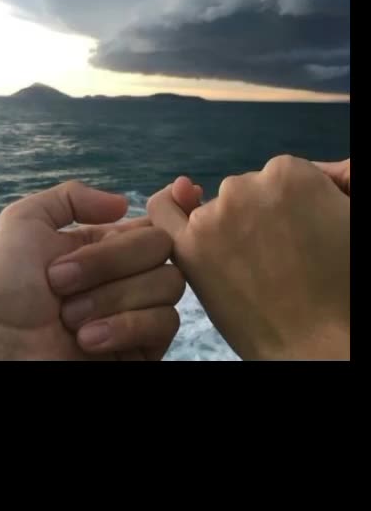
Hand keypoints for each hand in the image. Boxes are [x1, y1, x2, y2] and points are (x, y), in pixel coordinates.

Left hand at [0, 181, 182, 360]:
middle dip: (110, 261)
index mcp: (109, 244)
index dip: (176, 204)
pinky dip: (124, 326)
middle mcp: (130, 274)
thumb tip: (125, 203)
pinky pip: (163, 323)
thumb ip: (71, 197)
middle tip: (60, 281)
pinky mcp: (145, 346)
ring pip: (168, 284)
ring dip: (111, 298)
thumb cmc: (6, 287)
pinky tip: (88, 339)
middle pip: (163, 245)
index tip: (184, 190)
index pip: (156, 219)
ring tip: (69, 318)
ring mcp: (140, 310)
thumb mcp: (25, 222)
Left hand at [147, 156, 349, 360]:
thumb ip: (331, 179)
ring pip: (214, 209)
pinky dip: (169, 206)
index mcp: (289, 173)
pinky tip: (182, 219)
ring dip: (227, 228)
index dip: (287, 212)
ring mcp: (214, 216)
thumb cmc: (342, 282)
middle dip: (258, 218)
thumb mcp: (348, 216)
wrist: (321, 340)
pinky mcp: (190, 247)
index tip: (296, 238)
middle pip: (245, 193)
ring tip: (250, 266)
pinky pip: (162, 211)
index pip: (278, 180)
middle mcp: (247, 186)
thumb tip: (309, 170)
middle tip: (276, 257)